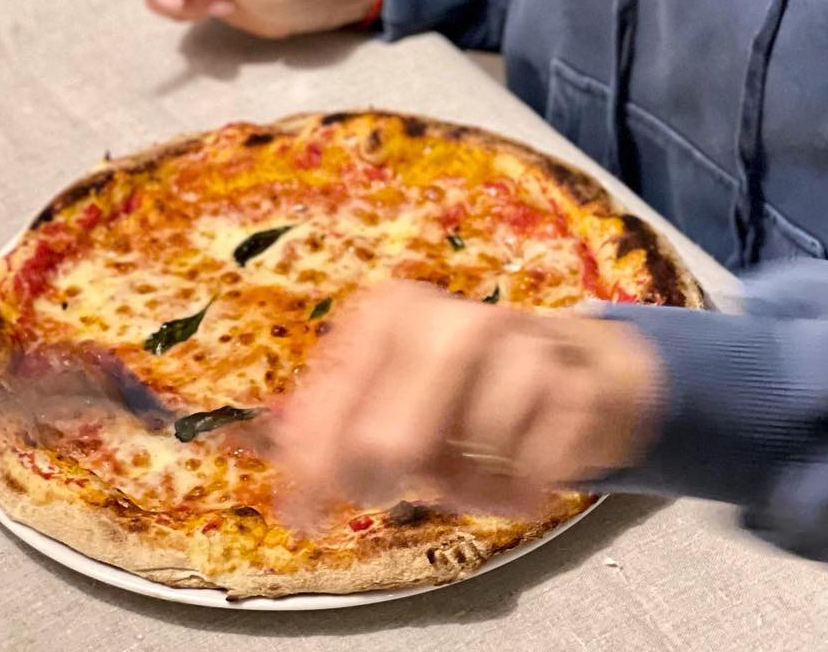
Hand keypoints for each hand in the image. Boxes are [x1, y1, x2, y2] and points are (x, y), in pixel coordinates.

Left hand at [260, 280, 666, 526]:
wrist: (574, 367)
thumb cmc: (464, 389)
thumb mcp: (393, 389)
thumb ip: (331, 419)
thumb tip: (253, 456)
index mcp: (391, 312)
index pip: (329, 402)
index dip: (309, 469)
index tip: (301, 515)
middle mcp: (449, 317)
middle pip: (388, 438)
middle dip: (383, 481)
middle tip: (387, 490)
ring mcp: (516, 341)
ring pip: (469, 448)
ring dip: (468, 485)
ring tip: (471, 478)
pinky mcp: (569, 381)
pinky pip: (533, 462)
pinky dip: (523, 488)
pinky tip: (521, 480)